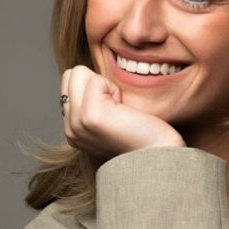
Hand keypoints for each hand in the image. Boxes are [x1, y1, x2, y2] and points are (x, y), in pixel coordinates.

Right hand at [60, 65, 185, 160]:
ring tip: (120, 109)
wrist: (159, 155)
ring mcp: (77, 122)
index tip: (115, 109)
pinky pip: (96, 79)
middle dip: (97, 83)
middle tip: (118, 107)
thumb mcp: (110, 118)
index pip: (69, 83)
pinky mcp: (90, 115)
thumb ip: (93, 102)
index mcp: (73, 129)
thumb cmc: (145, 133)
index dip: (97, 88)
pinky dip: (114, 89)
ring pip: (78, 73)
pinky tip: (124, 110)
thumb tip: (89, 75)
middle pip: (70, 75)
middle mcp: (70, 128)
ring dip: (105, 85)